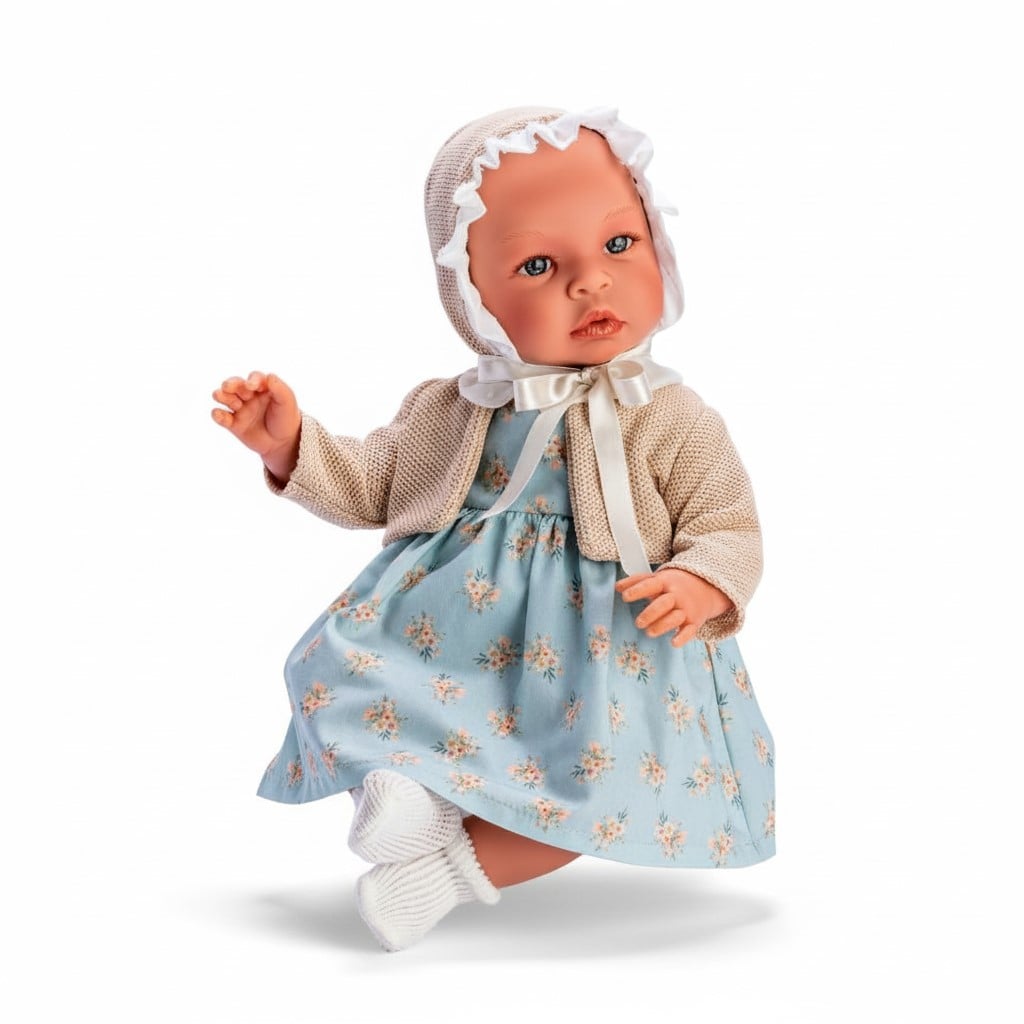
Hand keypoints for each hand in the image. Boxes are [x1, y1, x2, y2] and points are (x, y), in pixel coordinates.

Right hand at [211, 371, 301, 482]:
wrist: (283, 443)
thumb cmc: (286, 418)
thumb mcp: (287, 402)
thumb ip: (279, 388)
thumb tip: (269, 376)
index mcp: (262, 387)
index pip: (254, 378)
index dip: (252, 380)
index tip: (252, 386)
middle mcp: (248, 395)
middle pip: (234, 384)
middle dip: (230, 384)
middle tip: (229, 387)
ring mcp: (239, 408)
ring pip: (224, 397)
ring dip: (222, 396)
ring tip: (227, 400)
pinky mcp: (233, 423)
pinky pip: (220, 416)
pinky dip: (217, 414)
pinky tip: (219, 415)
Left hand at [615, 568, 732, 647]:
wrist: (705, 586)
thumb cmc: (672, 585)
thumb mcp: (657, 579)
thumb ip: (637, 582)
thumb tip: (616, 587)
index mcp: (664, 583)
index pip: (649, 585)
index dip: (637, 590)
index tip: (625, 597)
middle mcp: (675, 596)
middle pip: (663, 603)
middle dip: (650, 613)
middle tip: (638, 623)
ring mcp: (685, 609)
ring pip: (675, 618)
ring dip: (662, 626)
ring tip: (649, 632)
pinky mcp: (694, 622)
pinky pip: (690, 631)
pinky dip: (682, 638)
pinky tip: (673, 642)